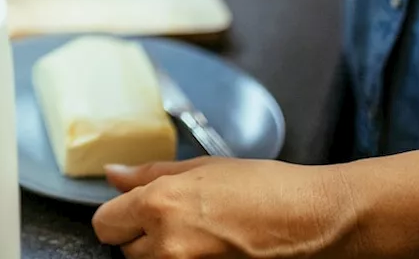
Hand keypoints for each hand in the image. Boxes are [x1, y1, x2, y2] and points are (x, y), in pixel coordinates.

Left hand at [93, 158, 355, 257]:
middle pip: (125, 249)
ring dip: (163, 254)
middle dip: (144, 235)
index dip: (120, 215)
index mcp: (160, 206)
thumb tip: (114, 175)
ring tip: (200, 236)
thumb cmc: (266, 189)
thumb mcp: (203, 168)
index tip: (134, 211)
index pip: (104, 223)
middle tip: (181, 220)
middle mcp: (167, 245)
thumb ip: (150, 175)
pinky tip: (212, 250)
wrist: (314, 220)